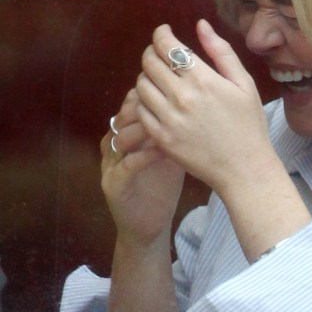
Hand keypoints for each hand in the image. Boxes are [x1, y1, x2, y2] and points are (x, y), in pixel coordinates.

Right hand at [101, 88, 185, 245]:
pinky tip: (162, 149)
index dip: (152, 92)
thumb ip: (178, 127)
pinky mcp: (113, 186)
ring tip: (167, 121)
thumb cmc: (163, 184)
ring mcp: (110, 165)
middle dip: (146, 105)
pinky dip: (143, 155)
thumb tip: (200, 101)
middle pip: (123, 115)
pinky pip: (126, 165)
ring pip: (119, 137)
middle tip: (170, 100)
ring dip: (143, 128)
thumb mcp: (172, 150)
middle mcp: (115, 145)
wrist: (150, 224)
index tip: (175, 86)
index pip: (134, 103)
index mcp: (129, 133)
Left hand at [134, 20, 279, 196]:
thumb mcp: (244, 84)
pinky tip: (159, 103)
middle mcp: (181, 96)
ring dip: (147, 77)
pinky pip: (141, 110)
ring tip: (161, 80)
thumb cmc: (248, 124)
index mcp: (203, 79)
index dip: (161, 34)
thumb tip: (201, 24)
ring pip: (141, 85)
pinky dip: (145, 102)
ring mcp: (168, 118)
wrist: (244, 167)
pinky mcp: (160, 137)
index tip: (164, 32)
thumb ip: (221, 52)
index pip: (167, 45)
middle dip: (152, 53)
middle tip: (161, 55)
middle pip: (149, 62)